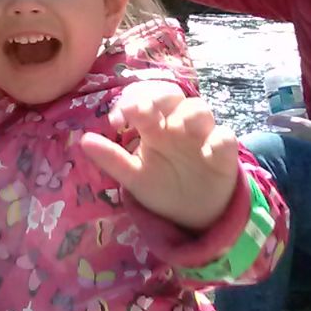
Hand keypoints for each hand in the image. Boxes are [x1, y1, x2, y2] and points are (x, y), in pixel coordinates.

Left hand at [80, 80, 238, 230]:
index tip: (119, 119)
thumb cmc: (162, 187)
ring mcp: (202, 136)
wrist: (193, 215)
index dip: (132, 102)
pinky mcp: (224, 154)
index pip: (143, 101)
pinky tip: (209, 148)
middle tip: (144, 111)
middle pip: (172, 95)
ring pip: (201, 109)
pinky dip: (220, 140)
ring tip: (176, 128)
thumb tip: (83, 140)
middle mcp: (178, 125)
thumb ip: (111, 159)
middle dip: (158, 98)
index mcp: (154, 127)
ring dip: (189, 113)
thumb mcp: (134, 177)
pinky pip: (226, 138)